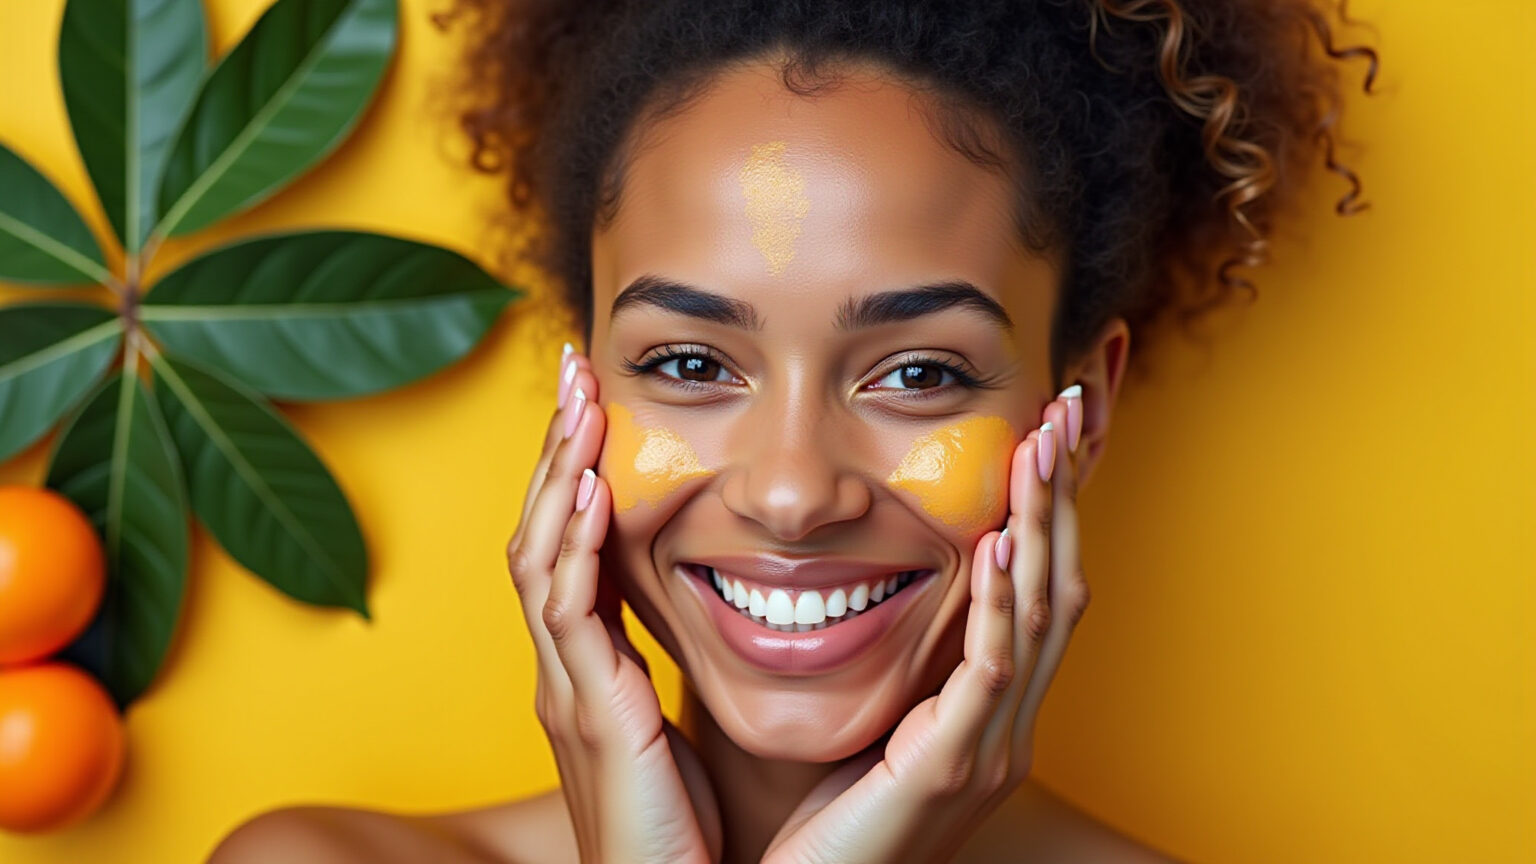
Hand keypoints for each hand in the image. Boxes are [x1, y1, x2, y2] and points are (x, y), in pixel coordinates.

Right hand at [506, 347, 722, 863]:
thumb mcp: (676, 731)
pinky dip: (577, 545)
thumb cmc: (686, 833)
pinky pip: (569, 612)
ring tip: (582, 402)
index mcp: (588, 668)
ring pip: (541, 557)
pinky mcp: (588, 715)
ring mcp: (566, 689)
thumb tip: (723, 614)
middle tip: (577, 371)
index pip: (572, 547)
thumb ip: (672, 672)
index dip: (580, 473)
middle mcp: (565, 669)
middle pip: (541, 533)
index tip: (599, 405)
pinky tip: (598, 490)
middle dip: (560, 449)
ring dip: (562, 474)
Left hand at [760, 388, 1089, 863]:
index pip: (1037, 588)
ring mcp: (990, 750)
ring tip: (1041, 446)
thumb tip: (881, 578)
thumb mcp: (875, 721)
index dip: (1048, 507)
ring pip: (1039, 617)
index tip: (1045, 430)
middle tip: (1065, 408)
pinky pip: (990, 673)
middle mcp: (1007, 727)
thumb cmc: (825, 818)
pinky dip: (1001, 605)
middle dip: (1063, 495)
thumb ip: (901, 661)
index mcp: (991, 712)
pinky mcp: (951, 769)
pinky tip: (1001, 542)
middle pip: (1060, 586)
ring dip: (1043, 524)